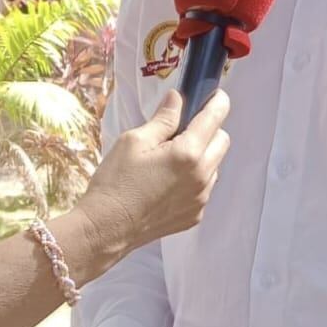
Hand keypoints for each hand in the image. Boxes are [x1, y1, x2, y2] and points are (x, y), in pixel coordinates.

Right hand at [74, 89, 230, 262]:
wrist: (104, 230)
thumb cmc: (115, 181)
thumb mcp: (135, 141)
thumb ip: (163, 118)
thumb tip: (178, 97)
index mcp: (188, 153)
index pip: (216, 117)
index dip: (217, 101)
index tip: (212, 95)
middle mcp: (202, 176)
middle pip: (222, 140)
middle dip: (209, 129)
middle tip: (183, 130)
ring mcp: (200, 199)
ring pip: (214, 165)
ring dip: (203, 156)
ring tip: (171, 160)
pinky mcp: (194, 216)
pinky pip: (204, 188)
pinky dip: (194, 179)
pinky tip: (168, 182)